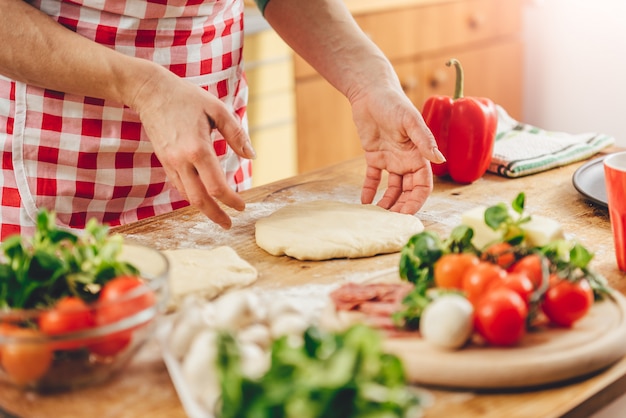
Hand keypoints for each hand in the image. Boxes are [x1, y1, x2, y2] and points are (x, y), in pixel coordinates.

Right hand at [129, 66, 255, 228]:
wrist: (150, 91)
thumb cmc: (186, 97)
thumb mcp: (217, 109)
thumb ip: (236, 134)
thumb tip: (251, 156)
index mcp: (198, 149)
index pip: (217, 186)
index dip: (231, 200)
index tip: (242, 206)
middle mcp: (181, 160)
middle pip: (199, 200)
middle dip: (215, 215)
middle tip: (229, 224)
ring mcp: (169, 163)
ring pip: (187, 196)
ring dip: (203, 209)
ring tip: (218, 215)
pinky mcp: (163, 161)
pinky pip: (179, 186)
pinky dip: (192, 196)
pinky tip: (202, 198)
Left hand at [350, 83, 444, 213]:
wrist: (370, 92)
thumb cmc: (393, 102)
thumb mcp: (410, 121)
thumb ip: (424, 140)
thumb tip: (439, 159)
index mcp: (418, 155)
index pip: (423, 184)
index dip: (417, 200)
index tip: (406, 214)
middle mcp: (407, 160)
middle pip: (408, 190)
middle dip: (402, 206)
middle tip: (390, 220)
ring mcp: (391, 159)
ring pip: (392, 188)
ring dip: (387, 202)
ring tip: (378, 214)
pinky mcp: (374, 156)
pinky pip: (373, 178)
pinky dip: (369, 190)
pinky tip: (364, 202)